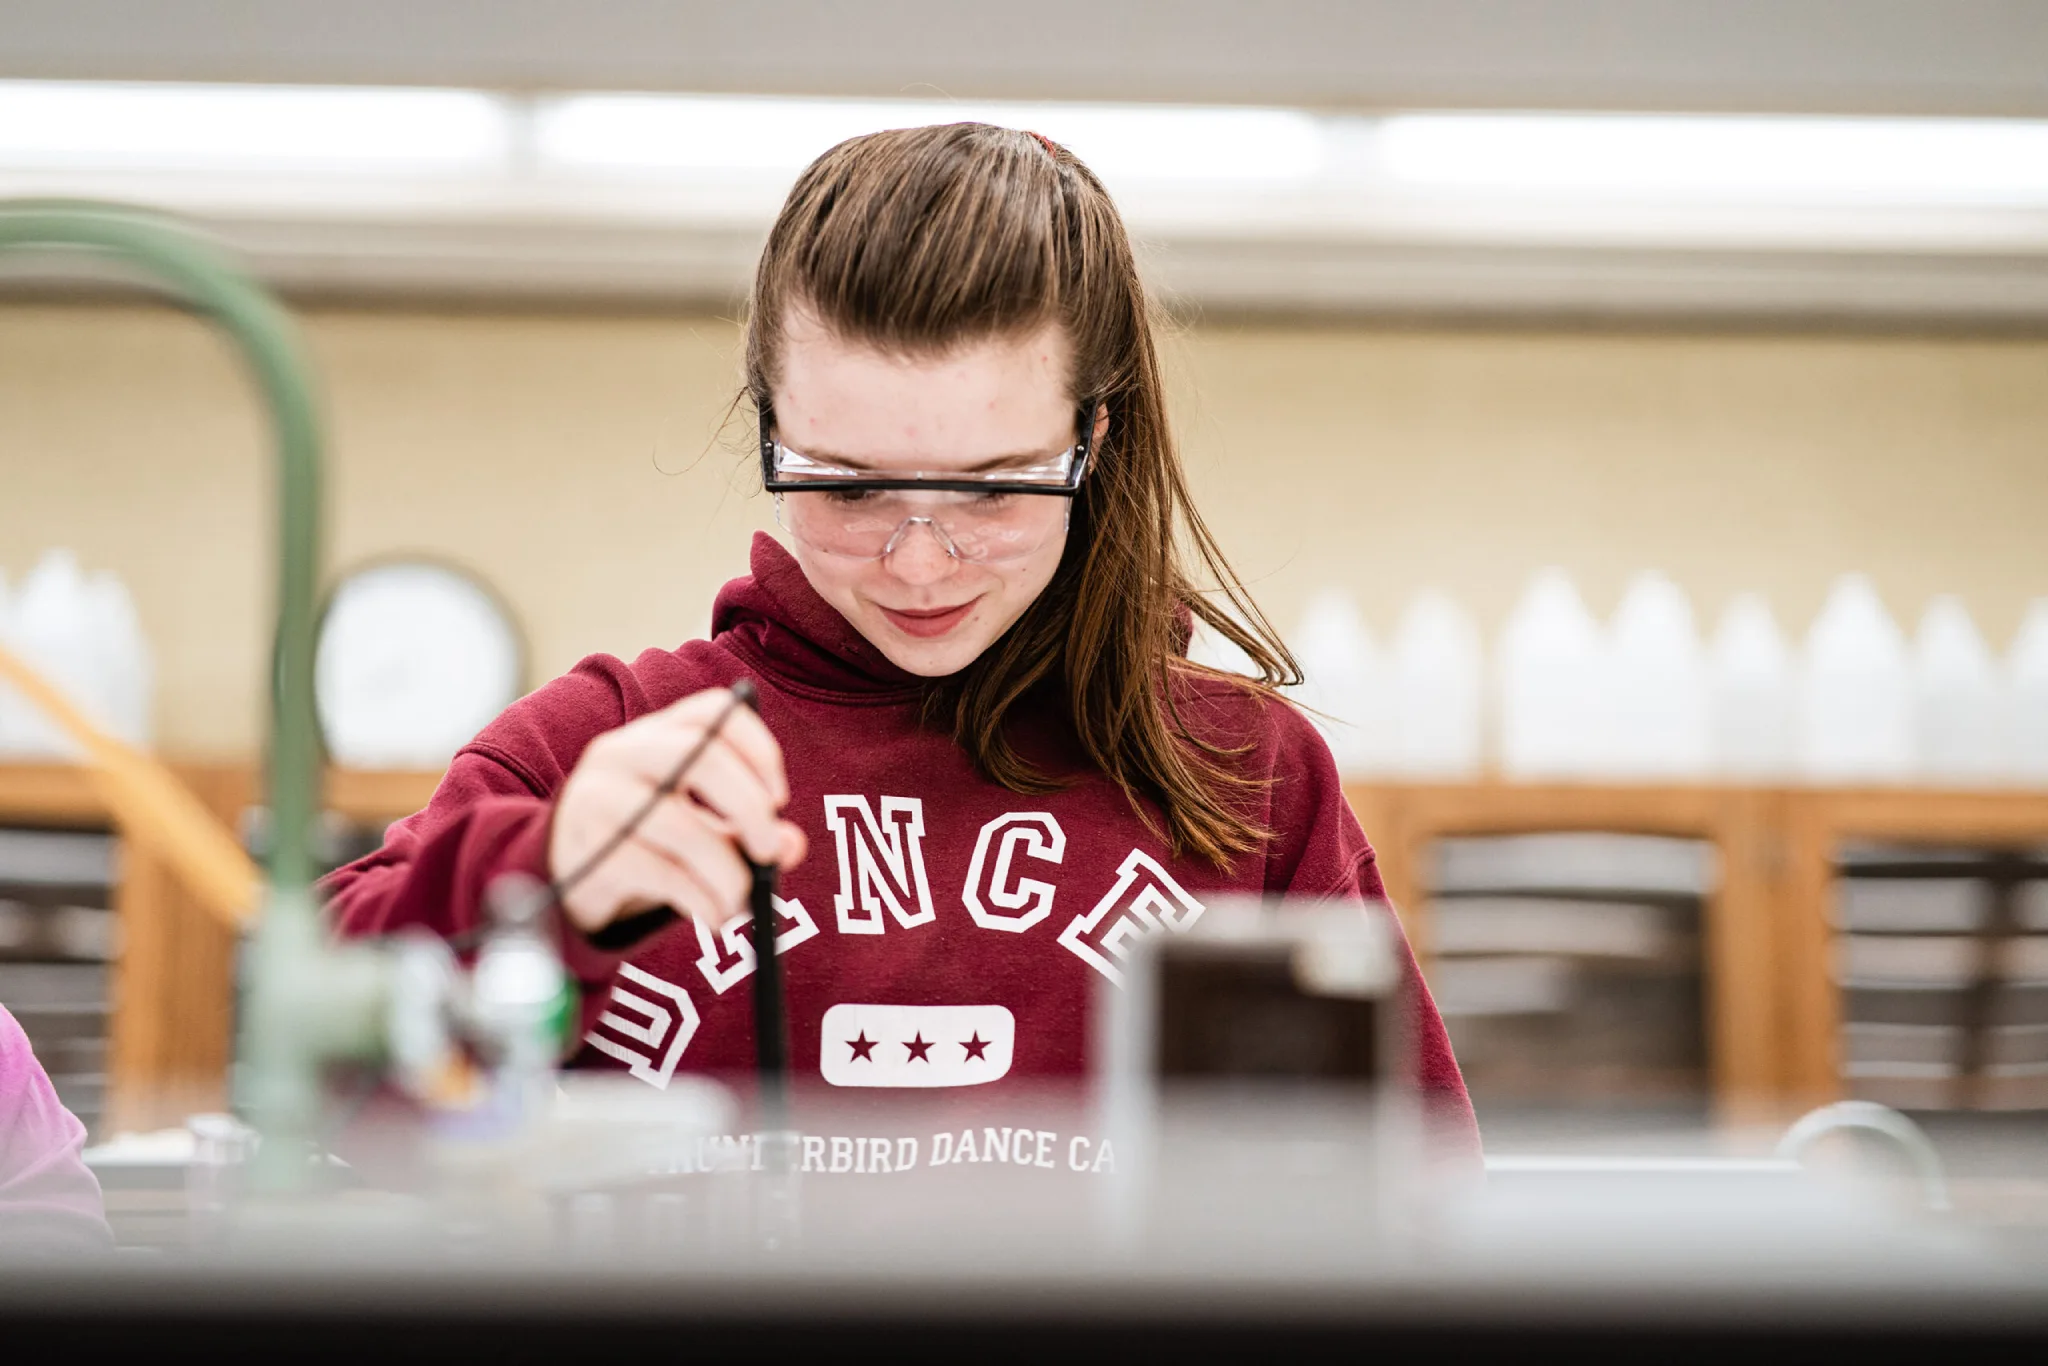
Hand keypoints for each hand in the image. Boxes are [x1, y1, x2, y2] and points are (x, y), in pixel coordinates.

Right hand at [548, 688, 806, 934]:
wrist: (565, 872)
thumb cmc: (647, 839)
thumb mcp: (701, 826)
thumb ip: (749, 831)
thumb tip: (792, 845)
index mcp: (658, 733)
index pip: (715, 712)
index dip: (758, 748)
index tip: (779, 798)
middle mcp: (624, 752)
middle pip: (701, 757)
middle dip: (748, 807)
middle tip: (769, 850)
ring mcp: (600, 797)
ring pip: (678, 824)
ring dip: (725, 871)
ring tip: (740, 900)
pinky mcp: (591, 848)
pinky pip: (658, 871)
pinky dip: (699, 898)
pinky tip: (712, 915)